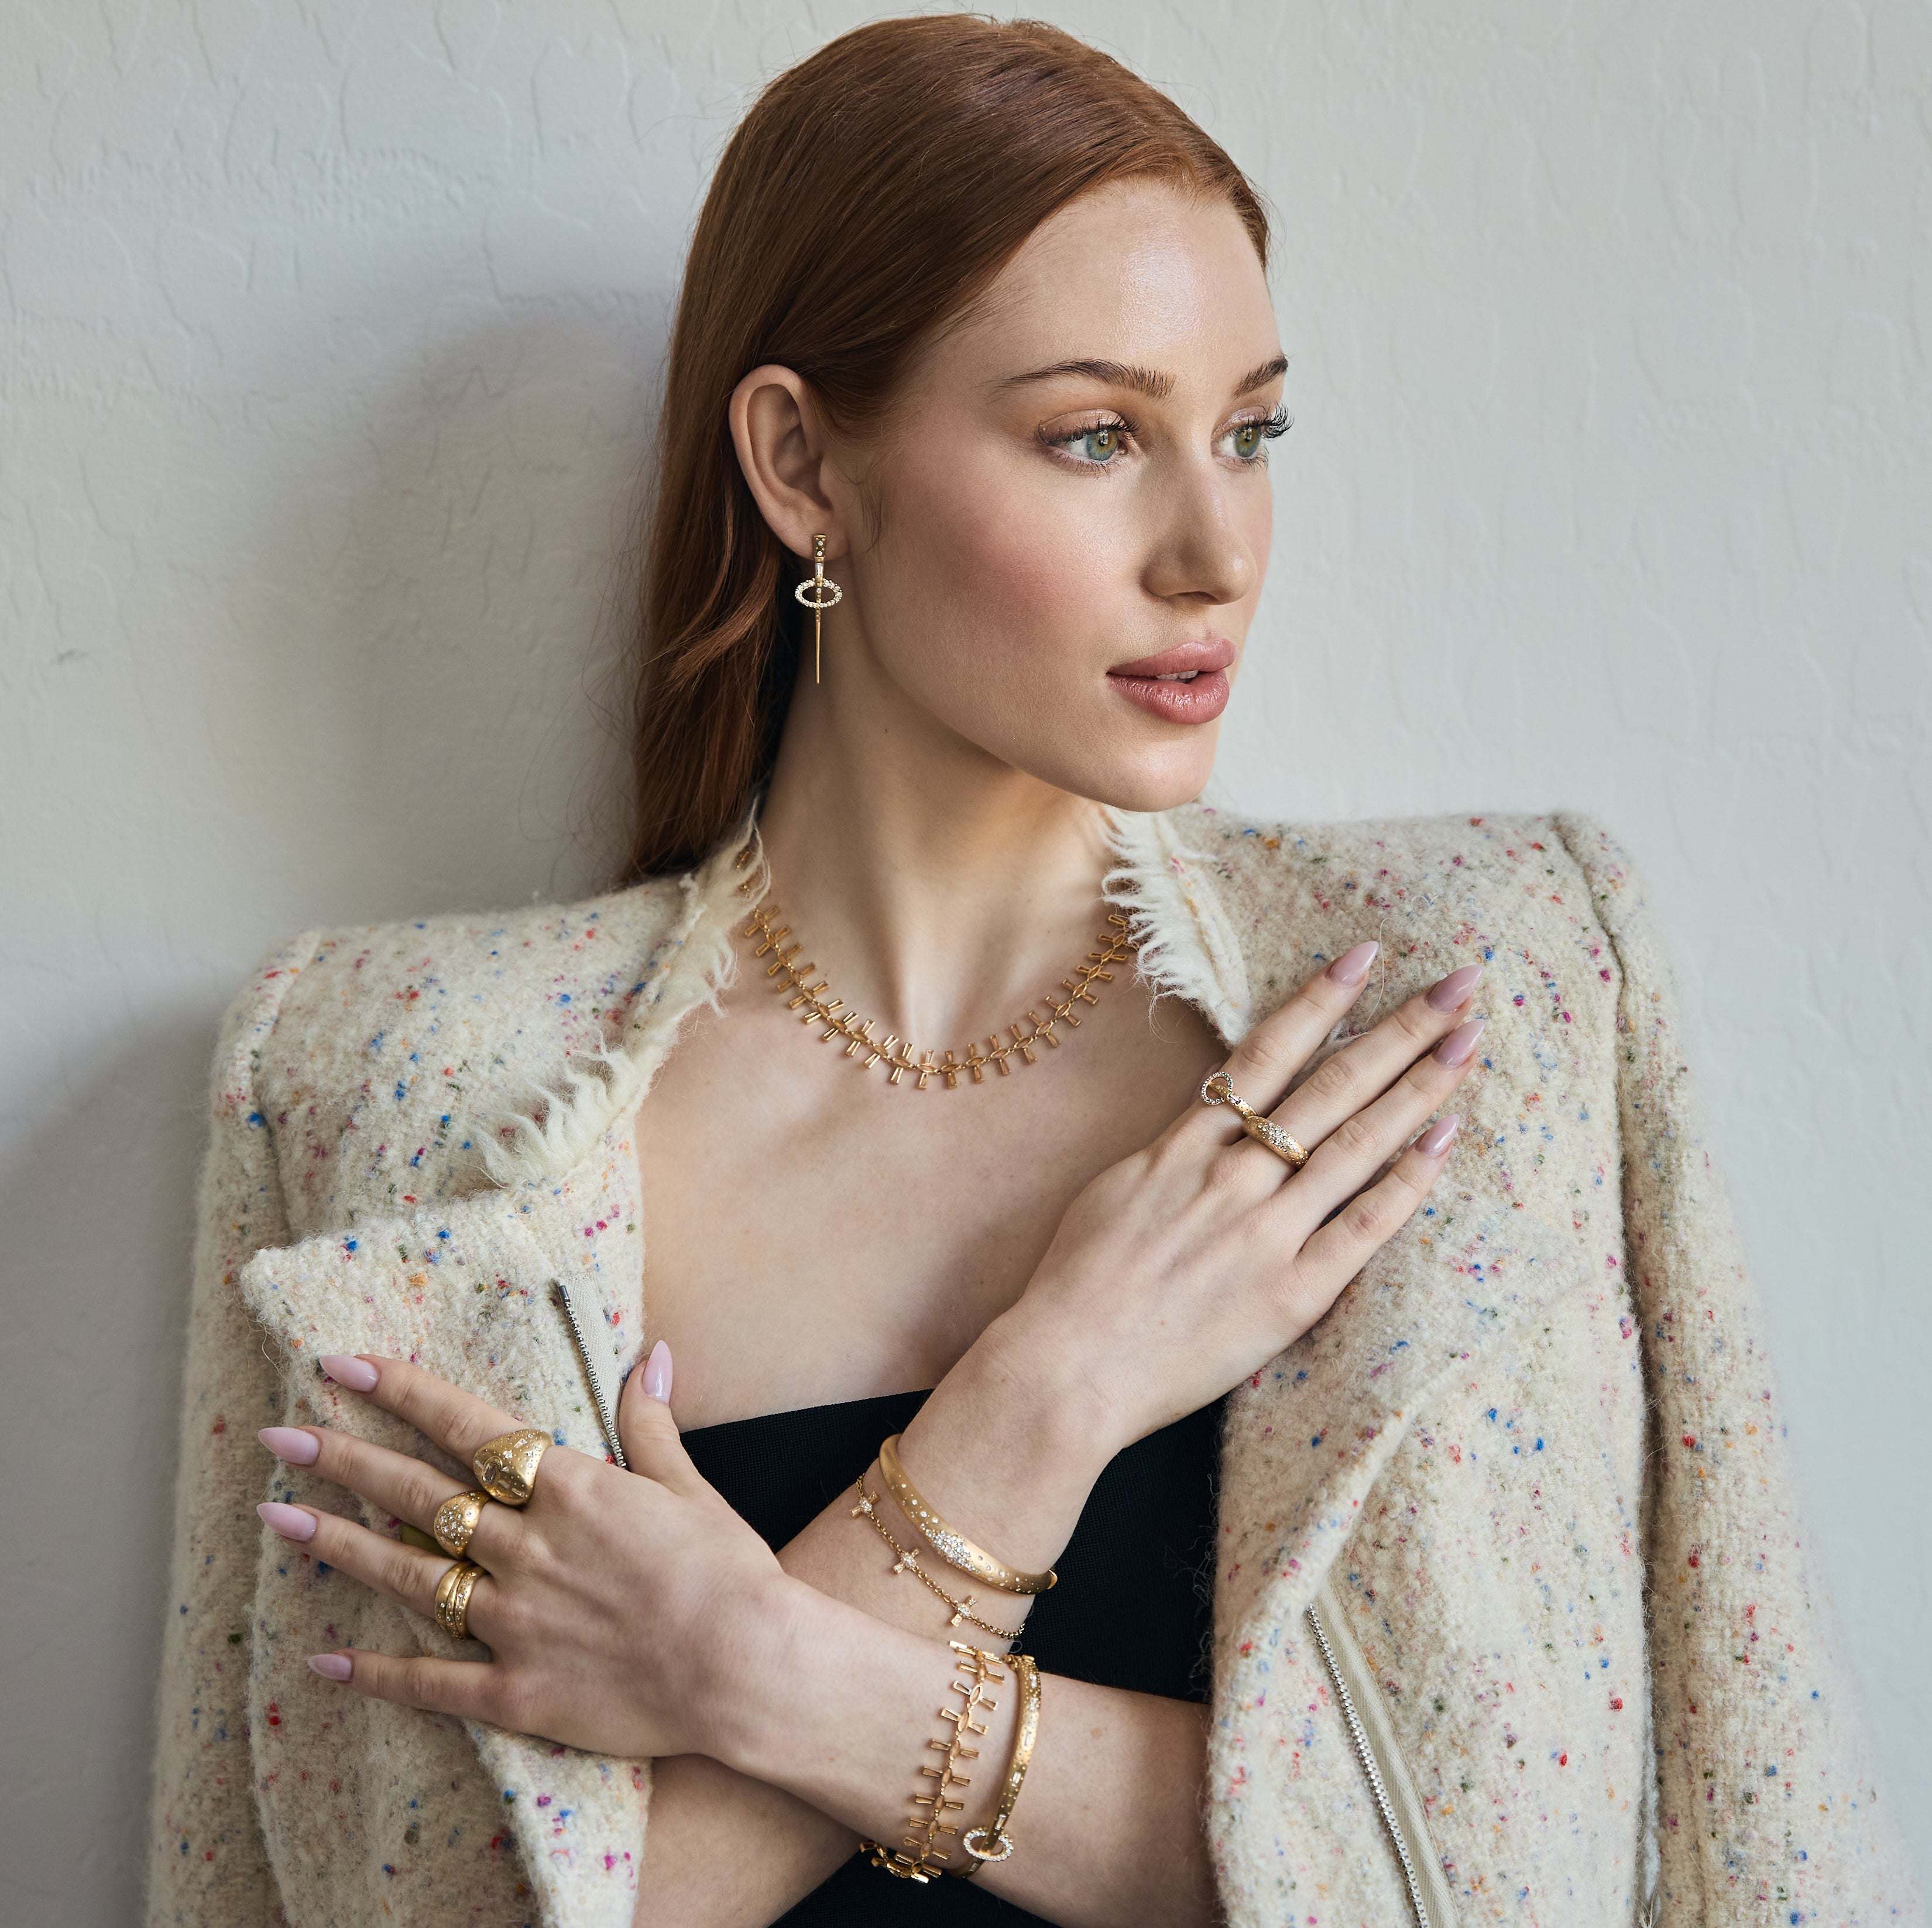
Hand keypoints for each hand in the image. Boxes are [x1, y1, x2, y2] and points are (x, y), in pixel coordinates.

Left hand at [255, 1345, 791, 1758]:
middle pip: (419, 1494)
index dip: (402, 1392)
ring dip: (340, 1543)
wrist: (748, 1668)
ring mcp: (515, 1620)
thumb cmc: (728, 1571)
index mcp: (571, 1489)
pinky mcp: (517, 1689)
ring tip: (277, 1518)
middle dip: (343, 1458)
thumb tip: (650, 1353)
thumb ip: (651, 1422)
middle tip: (279, 1435)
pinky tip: (325, 1659)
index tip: (344, 1363)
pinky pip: (432, 1680)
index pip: (468, 1428)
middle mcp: (529, 1547)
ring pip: (410, 1574)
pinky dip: (376, 1671)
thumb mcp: (690, 1486)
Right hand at [993, 945, 1484, 1466]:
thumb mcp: (1114, 1190)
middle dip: (1400, 1029)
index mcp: (1185, 1148)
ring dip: (1419, 1086)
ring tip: (1468, 1040)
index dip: (1321, 1001)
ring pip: (1357, 1143)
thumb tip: (1209, 1128)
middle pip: (1332, 1086)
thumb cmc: (1075, 1284)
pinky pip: (1363, 1227)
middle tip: (1459, 984)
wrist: (1064, 1369)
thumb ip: (1172, 1155)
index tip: (1367, 956)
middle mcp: (1233, 1177)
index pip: (1268, 1054)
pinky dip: (1407, 1181)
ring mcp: (1266, 1233)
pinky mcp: (1291, 1294)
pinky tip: (1446, 1139)